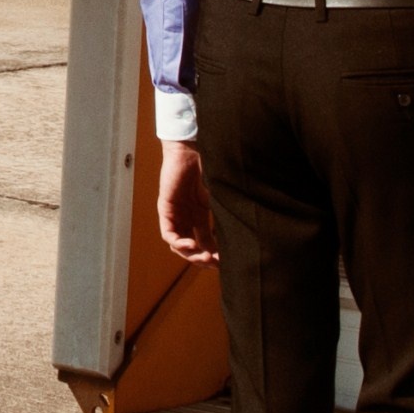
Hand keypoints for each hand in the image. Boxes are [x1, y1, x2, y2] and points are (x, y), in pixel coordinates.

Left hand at [155, 138, 216, 265]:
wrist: (192, 148)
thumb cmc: (208, 166)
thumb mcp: (220, 196)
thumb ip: (227, 214)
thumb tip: (247, 232)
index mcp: (201, 216)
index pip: (206, 244)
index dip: (216, 255)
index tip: (227, 263)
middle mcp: (188, 218)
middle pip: (193, 249)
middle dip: (204, 259)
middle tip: (216, 264)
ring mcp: (176, 215)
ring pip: (179, 245)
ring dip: (192, 255)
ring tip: (206, 257)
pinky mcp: (166, 209)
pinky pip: (169, 234)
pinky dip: (179, 243)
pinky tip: (192, 245)